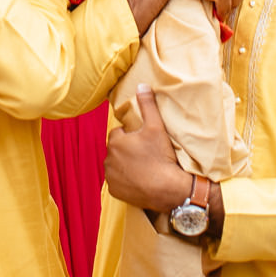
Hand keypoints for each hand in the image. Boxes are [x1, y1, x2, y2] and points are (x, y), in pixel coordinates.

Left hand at [102, 87, 194, 210]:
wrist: (167, 188)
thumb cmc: (161, 156)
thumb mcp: (156, 127)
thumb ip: (147, 105)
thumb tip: (141, 85)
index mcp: (115, 141)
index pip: (119, 133)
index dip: (131, 136)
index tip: (144, 141)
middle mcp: (108, 159)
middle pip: (117, 150)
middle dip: (127, 150)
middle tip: (145, 154)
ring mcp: (110, 177)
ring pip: (116, 166)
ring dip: (125, 165)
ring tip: (143, 167)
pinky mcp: (115, 191)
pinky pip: (118, 182)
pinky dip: (125, 181)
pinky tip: (139, 180)